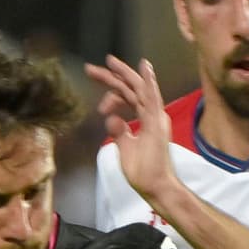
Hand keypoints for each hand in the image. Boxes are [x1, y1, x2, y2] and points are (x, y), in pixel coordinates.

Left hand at [84, 53, 177, 209]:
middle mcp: (152, 114)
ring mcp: (156, 117)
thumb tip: (110, 119)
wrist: (155, 187)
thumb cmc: (143, 172)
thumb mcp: (125, 148)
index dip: (112, 94)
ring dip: (124, 74)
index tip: (99, 106)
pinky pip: (153, 98)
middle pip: (131, 88)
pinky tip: (144, 67)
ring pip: (139, 88)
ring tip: (109, 62)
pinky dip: (149, 82)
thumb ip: (119, 132)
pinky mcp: (157, 123)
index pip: (128, 97)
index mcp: (147, 118)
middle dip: (112, 77)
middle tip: (91, 69)